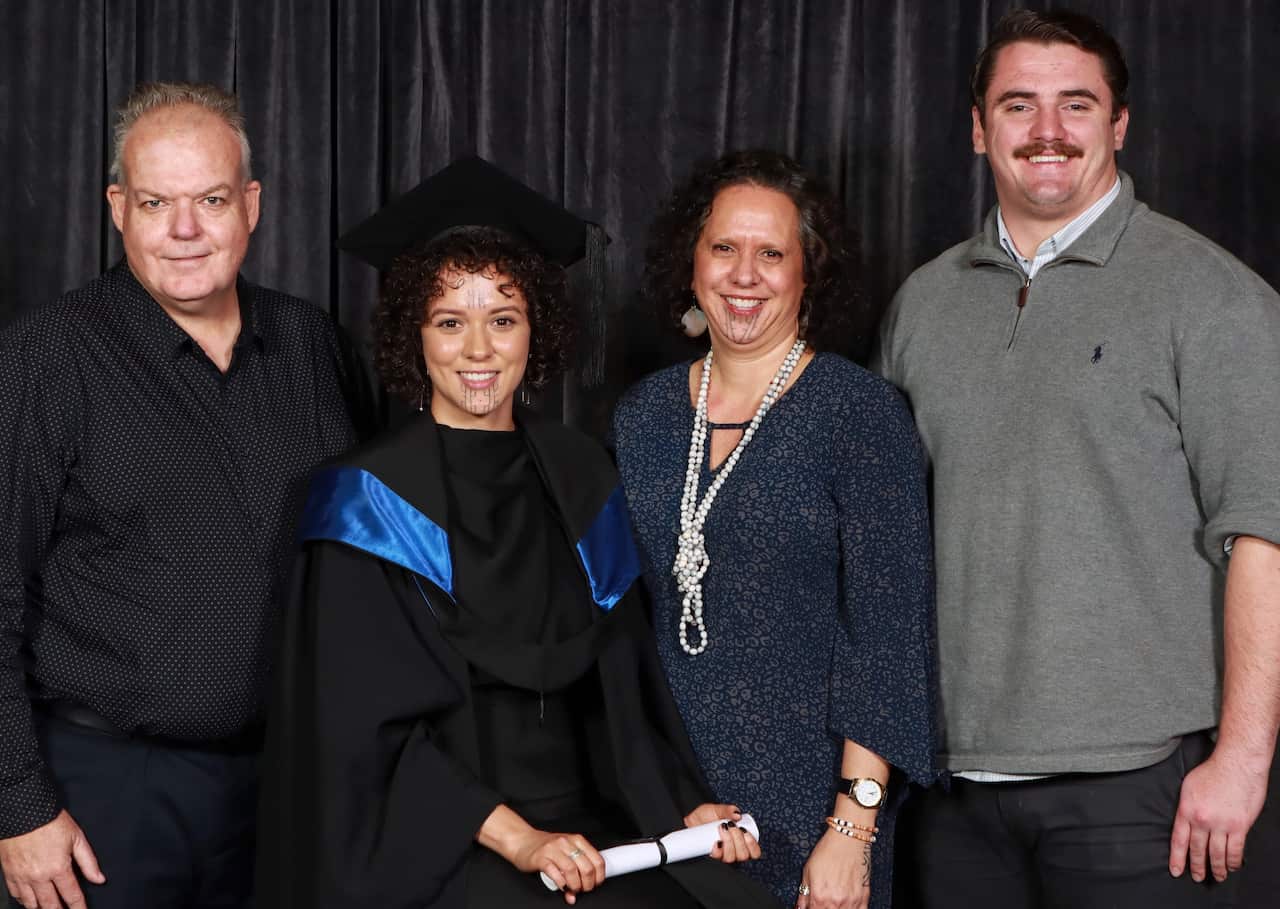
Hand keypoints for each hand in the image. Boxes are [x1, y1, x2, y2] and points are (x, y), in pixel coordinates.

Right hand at [0, 810, 104, 908]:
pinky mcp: (9, 874)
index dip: (78, 907)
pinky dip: (24, 901)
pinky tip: (30, 900)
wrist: (23, 812)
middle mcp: (39, 877)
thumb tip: (99, 879)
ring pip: (31, 904)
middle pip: (50, 905)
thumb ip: (89, 862)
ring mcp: (22, 877)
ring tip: (49, 908)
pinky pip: (16, 895)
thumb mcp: (77, 838)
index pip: (71, 895)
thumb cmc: (51, 822)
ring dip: (41, 908)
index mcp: (58, 868)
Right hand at [505, 828, 604, 905]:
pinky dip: (560, 883)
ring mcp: (553, 849)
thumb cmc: (545, 848)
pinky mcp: (540, 858)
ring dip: (575, 885)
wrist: (522, 841)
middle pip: (586, 867)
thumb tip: (578, 893)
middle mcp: (566, 843)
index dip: (599, 877)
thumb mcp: (564, 854)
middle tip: (582, 889)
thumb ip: (574, 870)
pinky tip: (561, 885)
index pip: (597, 860)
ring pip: (572, 870)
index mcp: (576, 840)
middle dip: (587, 884)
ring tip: (572, 889)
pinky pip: (554, 872)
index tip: (595, 884)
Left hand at [683, 803, 760, 863]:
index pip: (754, 852)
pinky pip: (718, 859)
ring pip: (732, 858)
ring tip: (722, 829)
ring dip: (729, 843)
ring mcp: (722, 854)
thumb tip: (737, 815)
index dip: (753, 845)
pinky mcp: (712, 857)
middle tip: (731, 827)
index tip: (745, 832)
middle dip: (739, 840)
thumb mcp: (719, 809)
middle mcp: (733, 850)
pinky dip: (718, 851)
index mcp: (740, 841)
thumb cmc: (706, 815)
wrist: (690, 818)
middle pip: (743, 856)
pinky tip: (715, 843)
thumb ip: (728, 810)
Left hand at [796, 827, 870, 908]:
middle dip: (823, 908)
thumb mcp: (807, 870)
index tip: (813, 904)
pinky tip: (846, 904)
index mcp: (819, 896)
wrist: (847, 839)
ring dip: (837, 908)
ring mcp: (851, 901)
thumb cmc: (828, 851)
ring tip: (833, 899)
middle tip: (823, 899)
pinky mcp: (863, 897)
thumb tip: (800, 907)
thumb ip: (803, 893)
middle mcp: (835, 901)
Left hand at [1168, 751, 1267, 882]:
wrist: (1236, 764)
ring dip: (1217, 868)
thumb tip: (1185, 821)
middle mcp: (1202, 820)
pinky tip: (1232, 866)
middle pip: (1197, 850)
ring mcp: (1221, 824)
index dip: (1177, 858)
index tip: (1176, 871)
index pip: (1178, 840)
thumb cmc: (1213, 771)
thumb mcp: (1188, 787)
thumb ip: (1186, 807)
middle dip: (1197, 866)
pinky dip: (1233, 861)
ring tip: (1217, 876)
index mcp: (1186, 810)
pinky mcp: (1239, 826)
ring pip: (1216, 854)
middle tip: (1197, 877)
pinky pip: (1235, 850)